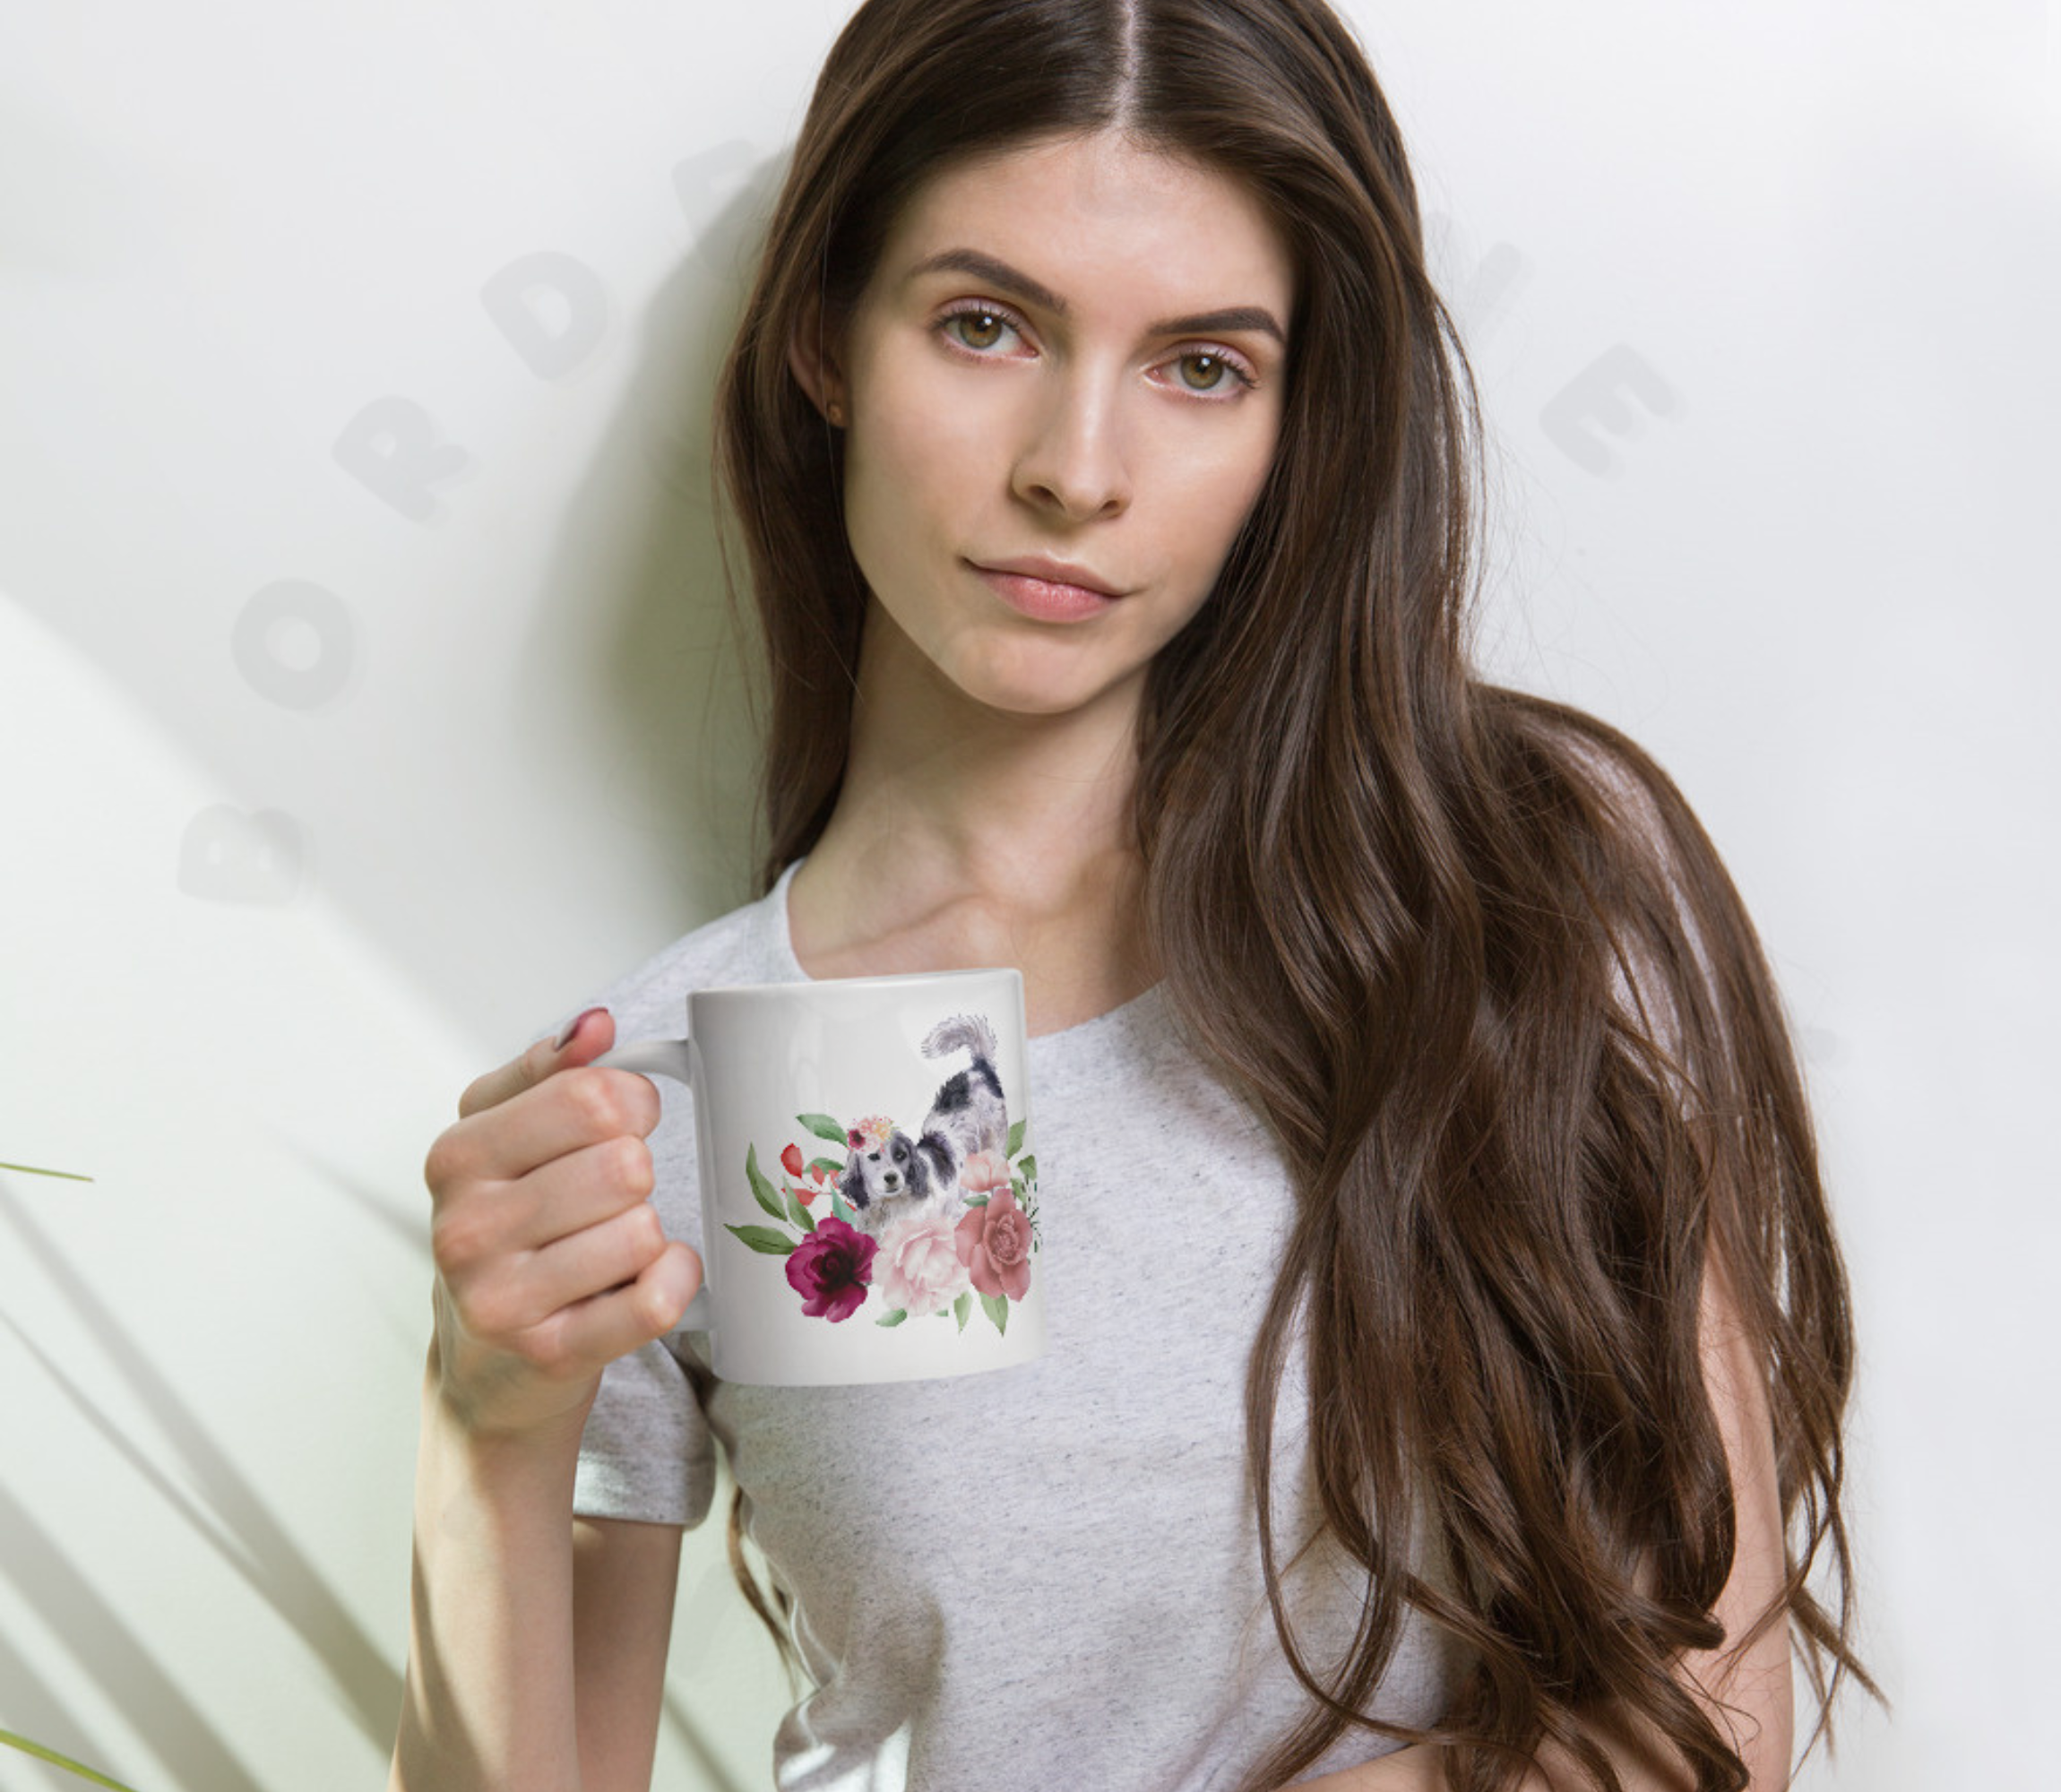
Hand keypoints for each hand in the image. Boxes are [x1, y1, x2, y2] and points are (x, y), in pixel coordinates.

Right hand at [420, 1007, 700, 1444]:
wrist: (484, 1365)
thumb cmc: (507, 1235)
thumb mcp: (504, 1138)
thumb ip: (549, 1072)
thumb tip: (596, 1024)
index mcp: (459, 1156)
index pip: (590, 1096)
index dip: (633, 1104)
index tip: (626, 1123)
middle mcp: (468, 1226)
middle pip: (624, 1164)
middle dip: (637, 1176)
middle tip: (611, 1198)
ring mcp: (502, 1297)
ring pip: (643, 1230)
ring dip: (648, 1235)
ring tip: (610, 1247)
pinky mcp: (550, 1354)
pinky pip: (654, 1300)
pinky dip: (674, 1280)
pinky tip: (651, 1277)